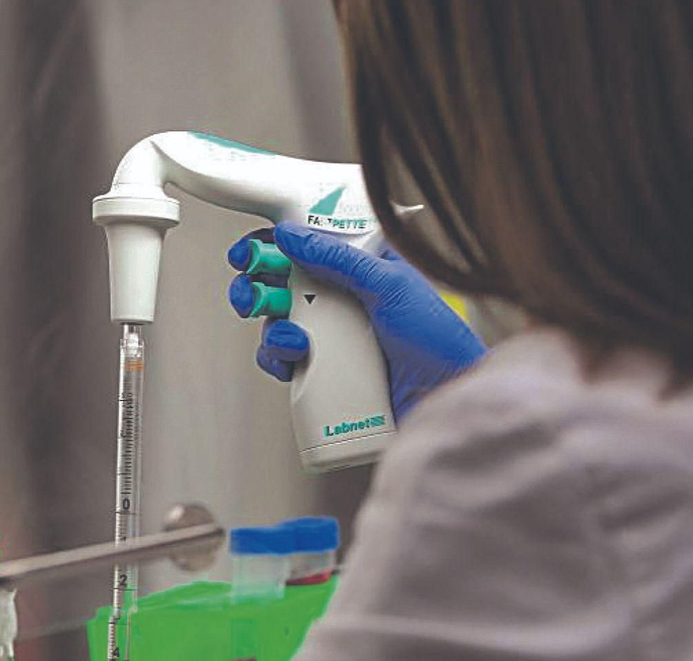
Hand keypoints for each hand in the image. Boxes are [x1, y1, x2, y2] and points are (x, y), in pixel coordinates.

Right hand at [227, 221, 486, 420]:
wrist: (447, 396)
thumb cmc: (436, 338)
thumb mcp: (391, 286)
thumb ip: (340, 258)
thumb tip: (288, 233)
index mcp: (358, 267)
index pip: (304, 246)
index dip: (269, 246)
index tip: (246, 254)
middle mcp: (341, 299)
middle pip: (279, 284)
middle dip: (256, 288)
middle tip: (251, 297)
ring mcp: (332, 336)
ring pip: (277, 324)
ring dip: (270, 329)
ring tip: (292, 340)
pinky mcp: (326, 372)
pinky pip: (285, 361)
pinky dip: (278, 360)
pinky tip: (293, 361)